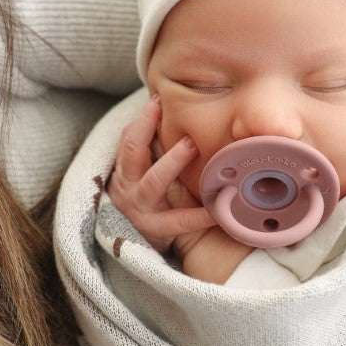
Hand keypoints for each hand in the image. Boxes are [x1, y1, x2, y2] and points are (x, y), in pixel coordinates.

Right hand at [107, 94, 214, 253]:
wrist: (136, 245)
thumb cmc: (147, 200)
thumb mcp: (141, 175)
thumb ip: (153, 150)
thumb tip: (175, 112)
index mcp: (125, 170)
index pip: (128, 139)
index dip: (142, 120)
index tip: (158, 100)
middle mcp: (128, 186)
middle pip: (133, 152)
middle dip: (148, 130)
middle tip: (172, 106)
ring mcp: (141, 209)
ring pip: (154, 182)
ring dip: (173, 161)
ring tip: (194, 145)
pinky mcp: (157, 230)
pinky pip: (180, 220)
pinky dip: (201, 215)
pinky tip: (221, 208)